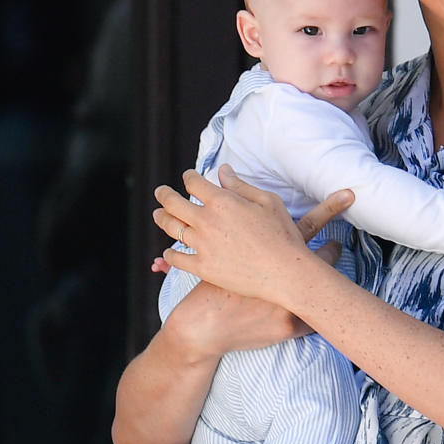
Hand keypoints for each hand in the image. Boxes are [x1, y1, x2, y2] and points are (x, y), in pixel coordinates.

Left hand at [153, 165, 353, 306]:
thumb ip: (241, 186)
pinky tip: (169, 251)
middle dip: (164, 194)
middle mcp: (207, 222)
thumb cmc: (282, 234)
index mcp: (222, 202)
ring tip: (159, 215)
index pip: (194, 183)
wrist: (285, 271)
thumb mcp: (268, 201)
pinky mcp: (203, 268)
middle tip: (160, 192)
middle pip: (173, 203)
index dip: (189, 176)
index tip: (188, 176)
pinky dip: (170, 254)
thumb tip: (222, 171)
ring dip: (162, 218)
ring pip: (172, 228)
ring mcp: (202, 246)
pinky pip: (177, 259)